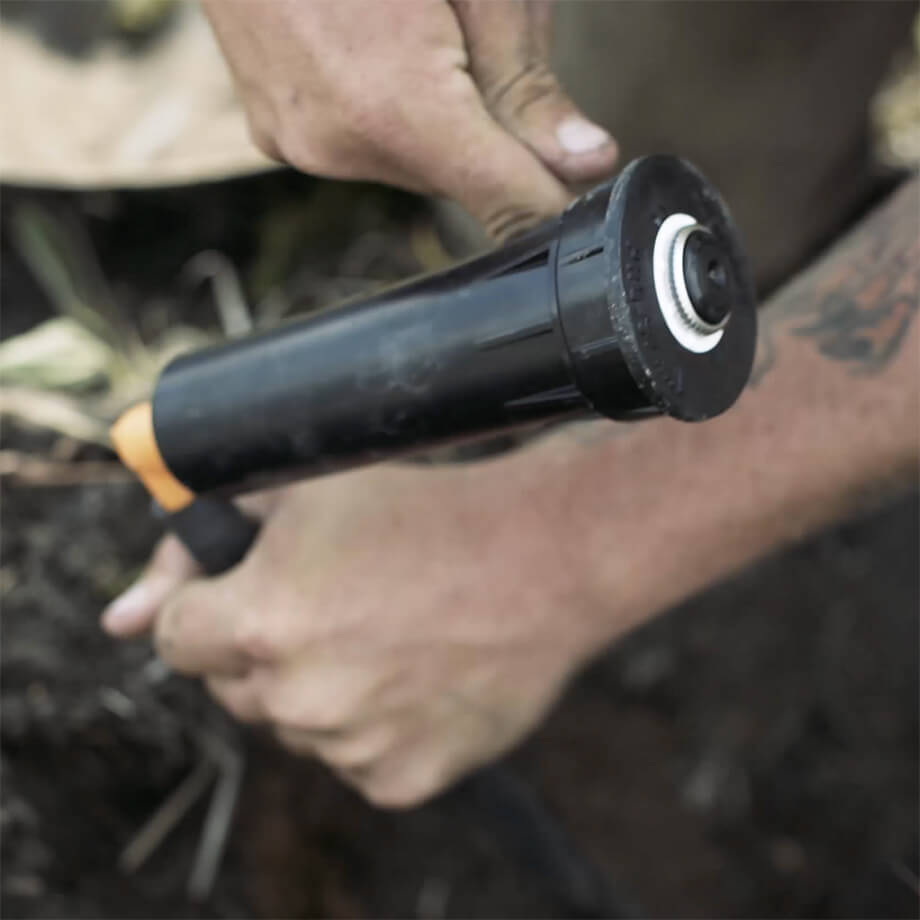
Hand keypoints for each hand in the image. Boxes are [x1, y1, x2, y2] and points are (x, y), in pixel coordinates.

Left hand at [102, 456, 613, 806]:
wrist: (545, 556)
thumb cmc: (427, 511)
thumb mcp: (304, 492)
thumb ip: (197, 547)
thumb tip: (115, 620)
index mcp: (258, 622)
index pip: (175, 635)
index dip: (213, 606)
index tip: (251, 593)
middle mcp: (296, 697)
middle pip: (234, 686)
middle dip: (265, 647)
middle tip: (336, 604)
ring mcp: (351, 747)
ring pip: (297, 724)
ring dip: (322, 688)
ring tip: (388, 634)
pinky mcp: (404, 779)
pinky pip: (356, 761)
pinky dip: (374, 725)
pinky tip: (417, 675)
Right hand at [202, 0, 617, 238]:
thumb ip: (527, 85)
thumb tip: (585, 164)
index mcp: (393, 106)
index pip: (507, 198)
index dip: (552, 199)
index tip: (576, 189)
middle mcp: (336, 143)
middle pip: (458, 177)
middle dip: (487, 130)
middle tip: (472, 36)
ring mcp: (297, 142)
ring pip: (410, 161)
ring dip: (434, 120)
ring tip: (411, 28)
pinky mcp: (274, 133)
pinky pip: (359, 146)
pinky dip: (385, 113)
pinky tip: (372, 43)